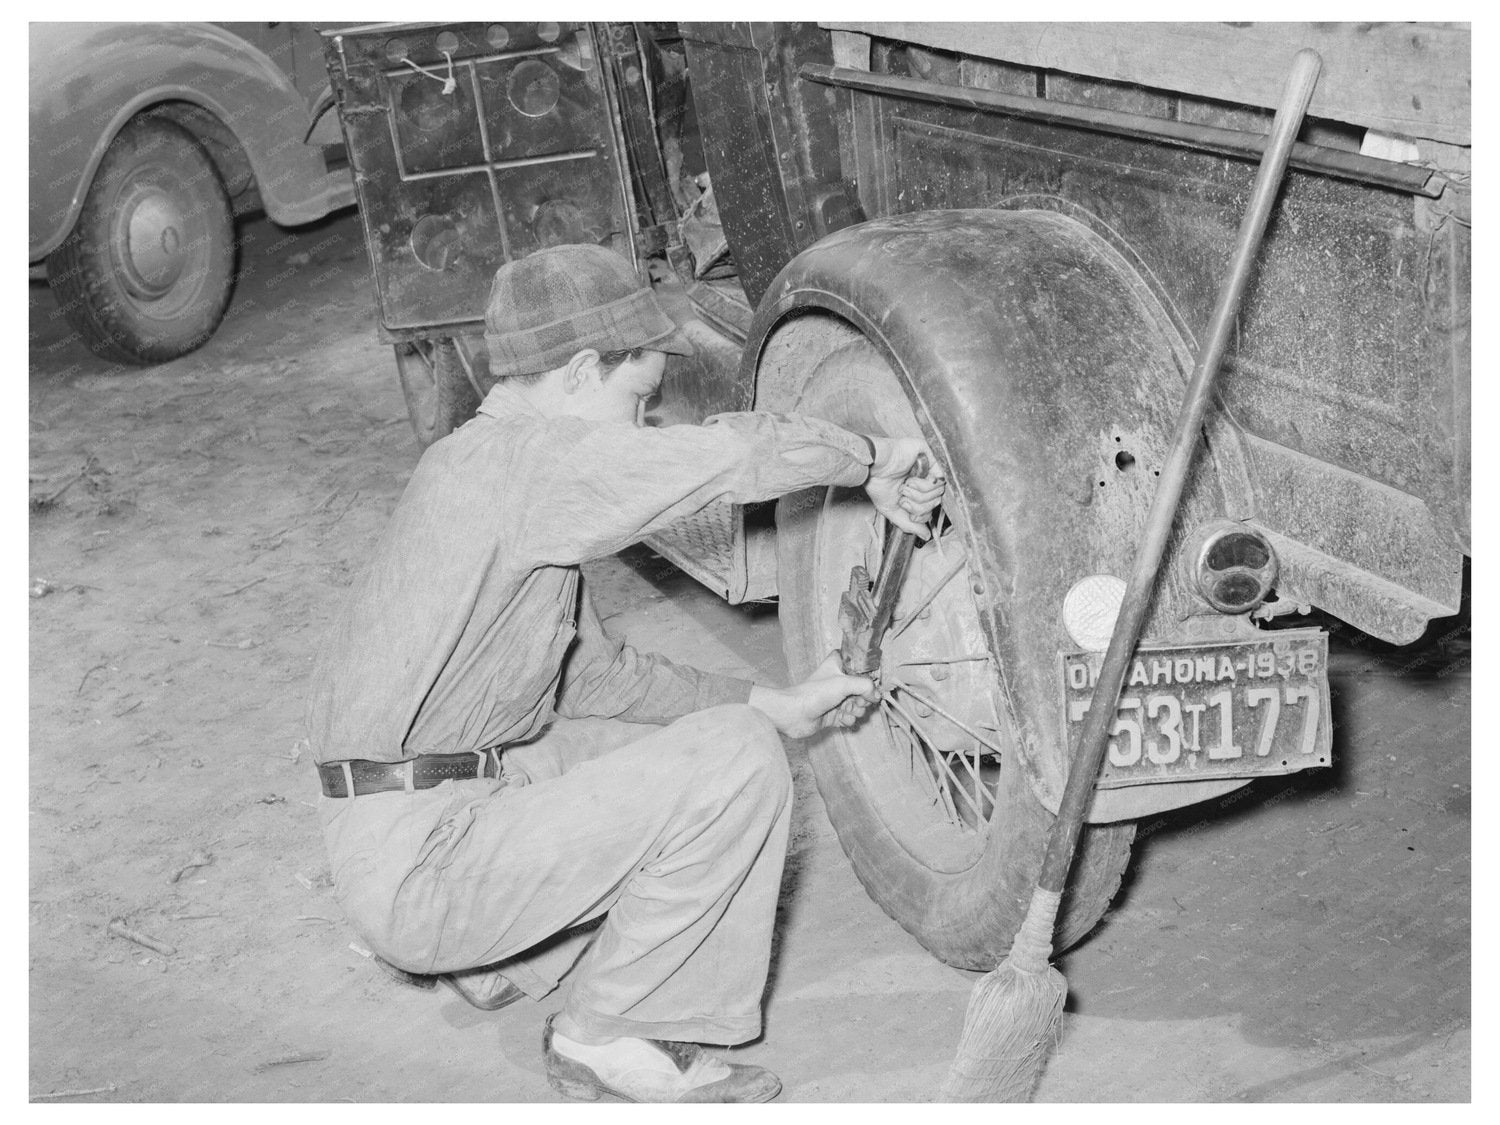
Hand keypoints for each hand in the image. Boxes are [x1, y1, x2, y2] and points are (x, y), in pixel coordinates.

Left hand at [748, 652, 879, 737]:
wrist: (794, 714)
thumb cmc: (814, 693)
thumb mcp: (844, 683)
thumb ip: (866, 686)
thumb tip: (877, 695)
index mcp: (839, 665)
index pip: (863, 669)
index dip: (868, 680)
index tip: (868, 687)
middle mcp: (839, 681)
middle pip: (864, 691)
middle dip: (863, 700)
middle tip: (855, 702)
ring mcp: (836, 698)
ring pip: (859, 706)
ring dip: (856, 712)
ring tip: (846, 711)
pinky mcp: (834, 714)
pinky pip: (850, 718)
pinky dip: (848, 720)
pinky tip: (840, 719)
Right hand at [865, 436, 945, 539]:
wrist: (872, 468)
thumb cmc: (878, 484)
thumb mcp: (893, 510)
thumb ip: (910, 524)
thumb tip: (926, 536)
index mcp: (918, 490)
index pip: (932, 508)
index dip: (920, 512)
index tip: (904, 505)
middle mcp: (926, 479)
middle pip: (936, 501)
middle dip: (918, 503)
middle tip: (903, 493)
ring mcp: (930, 467)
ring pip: (939, 491)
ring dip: (919, 492)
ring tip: (905, 484)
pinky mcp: (932, 457)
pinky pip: (941, 477)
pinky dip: (925, 483)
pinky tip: (912, 478)